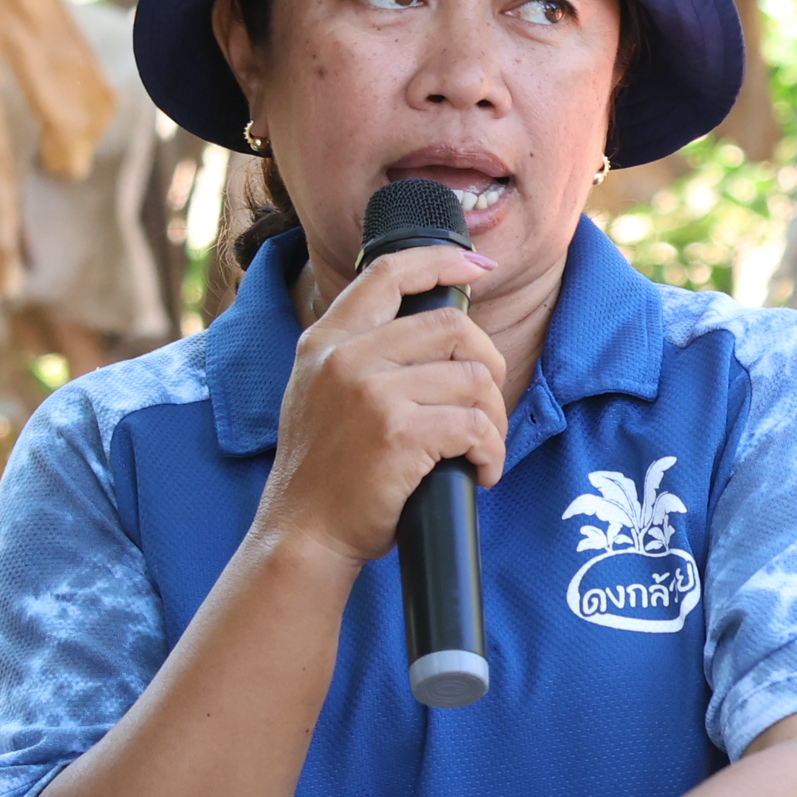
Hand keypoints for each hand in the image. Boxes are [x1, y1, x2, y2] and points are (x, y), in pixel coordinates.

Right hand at [258, 244, 506, 565]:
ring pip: (473, 379)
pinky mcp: (398, 433)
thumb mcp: (320, 392)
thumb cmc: (324, 474)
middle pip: (451, 327)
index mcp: (326, 341)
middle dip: (489, 364)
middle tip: (488, 405)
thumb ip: (360, 354)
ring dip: (494, 419)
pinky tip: (480, 472)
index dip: (441, 262)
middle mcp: (345, 358)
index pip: (388, 273)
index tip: (478, 269)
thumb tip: (436, 329)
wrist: (302, 535)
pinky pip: (474, 426)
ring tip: (482, 449)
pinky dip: (491, 453)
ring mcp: (371, 394)